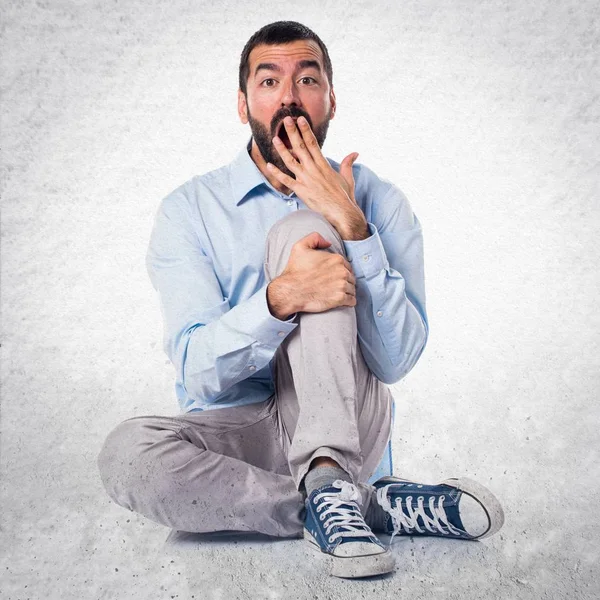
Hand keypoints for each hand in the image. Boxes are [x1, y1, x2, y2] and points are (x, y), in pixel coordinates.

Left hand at [267, 116, 366, 235]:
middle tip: (286, 120)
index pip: (313, 143)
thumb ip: (347, 163)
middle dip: (293, 132)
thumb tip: (355, 153)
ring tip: (275, 138)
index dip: (305, 130)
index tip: (300, 120)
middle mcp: (314, 169)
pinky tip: (269, 165)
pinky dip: (277, 173)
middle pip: (301, 147)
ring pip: (291, 161)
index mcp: (324, 164)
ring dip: (282, 149)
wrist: (341, 212)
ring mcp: (306, 180)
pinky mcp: (301, 191)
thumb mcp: (347, 177)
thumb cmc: (344, 196)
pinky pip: (286, 180)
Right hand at [278, 231, 356, 313]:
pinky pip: (352, 300)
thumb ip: (315, 238)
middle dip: (345, 281)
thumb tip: (328, 243)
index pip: (347, 266)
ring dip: (347, 291)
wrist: (290, 291)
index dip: (341, 271)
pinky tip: (343, 301)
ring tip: (338, 294)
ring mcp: (342, 285)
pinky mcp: (340, 298)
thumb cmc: (295, 271)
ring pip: (352, 289)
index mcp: (336, 259)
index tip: (334, 276)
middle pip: (351, 277)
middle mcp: (342, 271)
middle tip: (335, 286)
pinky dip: (349, 301)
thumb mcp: (300, 247)